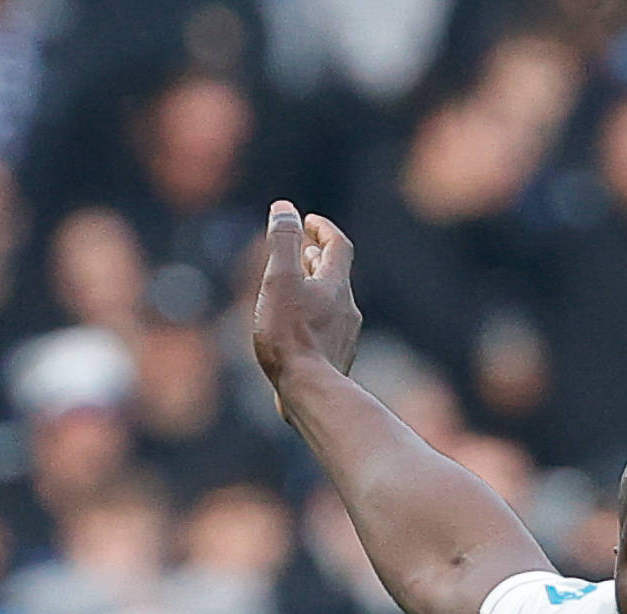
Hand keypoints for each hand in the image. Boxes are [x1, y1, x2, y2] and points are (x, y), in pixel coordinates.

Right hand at [248, 200, 362, 395]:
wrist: (311, 392)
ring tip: (296, 289)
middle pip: (335, 275)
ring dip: (314, 290)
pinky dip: (312, 319)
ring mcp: (344, 337)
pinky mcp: (334, 361)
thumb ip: (283, 242)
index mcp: (335, 285)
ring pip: (332, 304)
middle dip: (317, 259)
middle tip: (301, 252)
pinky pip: (326, 331)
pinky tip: (297, 332)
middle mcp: (346, 308)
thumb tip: (284, 208)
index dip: (323, 229)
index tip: (308, 222)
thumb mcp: (280, 281)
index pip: (337, 245)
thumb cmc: (291, 337)